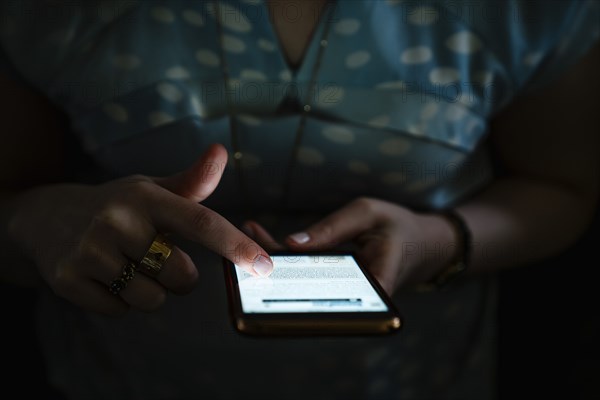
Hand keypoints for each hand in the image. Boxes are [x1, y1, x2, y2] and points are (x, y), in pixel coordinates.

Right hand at [7, 143, 272, 314]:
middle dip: (182, 277)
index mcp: (145, 197)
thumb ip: (191, 182)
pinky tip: (107, 277)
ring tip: (131, 267)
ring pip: (151, 299)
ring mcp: (90, 252)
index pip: (201, 223)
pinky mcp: (68, 280)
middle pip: (182, 275)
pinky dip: (121, 302)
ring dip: (151, 292)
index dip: (237, 246)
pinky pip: (119, 310)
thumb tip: (221, 152)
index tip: (266, 266)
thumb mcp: (151, 190)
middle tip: (160, 259)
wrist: (45, 218)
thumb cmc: (116, 206)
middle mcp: (117, 221)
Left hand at [243, 197, 457, 294]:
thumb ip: (332, 228)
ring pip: (304, 284)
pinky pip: (307, 277)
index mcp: (373, 285)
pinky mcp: (336, 287)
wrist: (423, 243)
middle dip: (275, 270)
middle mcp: (357, 299)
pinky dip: (287, 258)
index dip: (296, 293)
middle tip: (247, 246)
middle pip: (308, 291)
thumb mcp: (368, 213)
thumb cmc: (399, 226)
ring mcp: (345, 296)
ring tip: (250, 234)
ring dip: (276, 261)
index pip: (330, 296)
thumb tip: (292, 243)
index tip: (267, 278)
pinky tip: (264, 237)